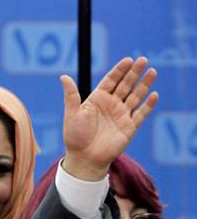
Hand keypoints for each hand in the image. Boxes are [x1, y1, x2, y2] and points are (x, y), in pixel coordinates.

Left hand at [61, 57, 157, 180]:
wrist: (84, 158)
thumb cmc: (75, 136)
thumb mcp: (72, 113)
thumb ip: (71, 95)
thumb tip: (63, 76)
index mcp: (97, 99)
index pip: (111, 80)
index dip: (119, 70)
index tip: (128, 60)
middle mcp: (111, 105)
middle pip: (125, 85)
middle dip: (134, 73)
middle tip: (143, 60)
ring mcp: (122, 115)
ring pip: (136, 96)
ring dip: (144, 84)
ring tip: (152, 71)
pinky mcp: (129, 127)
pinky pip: (141, 114)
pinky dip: (148, 105)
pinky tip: (154, 95)